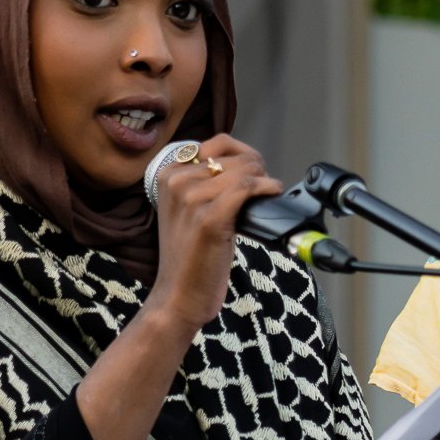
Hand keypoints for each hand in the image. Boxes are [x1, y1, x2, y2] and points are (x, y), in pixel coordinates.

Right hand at [144, 136, 283, 336]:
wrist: (177, 296)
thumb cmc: (188, 257)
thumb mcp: (186, 210)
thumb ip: (204, 183)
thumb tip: (245, 164)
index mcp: (167, 174)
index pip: (216, 143)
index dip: (243, 155)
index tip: (252, 172)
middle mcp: (176, 181)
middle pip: (234, 156)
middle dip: (256, 169)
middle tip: (262, 188)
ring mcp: (191, 198)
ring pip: (244, 171)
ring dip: (263, 180)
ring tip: (267, 194)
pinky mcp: (210, 218)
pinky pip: (248, 187)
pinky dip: (267, 188)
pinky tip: (272, 194)